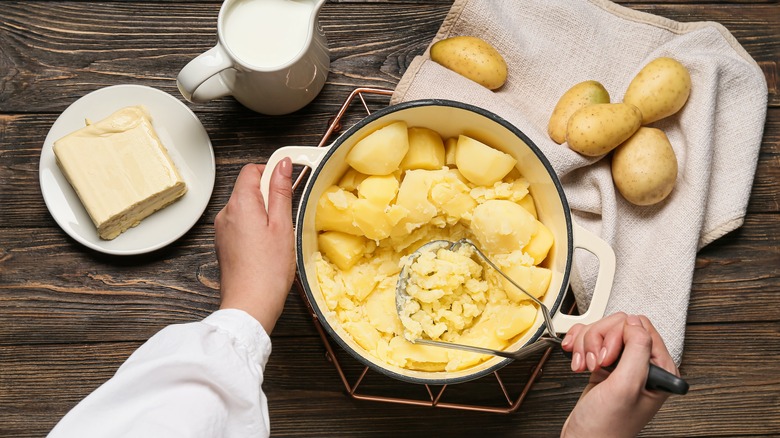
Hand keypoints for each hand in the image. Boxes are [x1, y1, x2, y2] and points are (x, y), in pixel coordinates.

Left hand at [214, 160, 294, 333]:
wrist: (250, 305)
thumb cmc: (268, 270)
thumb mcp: (283, 225)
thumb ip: (281, 191)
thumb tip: (282, 165)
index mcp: (240, 204)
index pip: (251, 170)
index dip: (271, 171)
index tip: (288, 180)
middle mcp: (226, 214)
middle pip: (248, 188)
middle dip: (269, 195)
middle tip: (287, 216)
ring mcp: (223, 230)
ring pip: (246, 207)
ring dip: (263, 212)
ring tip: (278, 235)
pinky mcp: (225, 244)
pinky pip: (241, 224)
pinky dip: (255, 227)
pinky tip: (268, 245)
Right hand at [559, 313, 678, 437]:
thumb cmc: (607, 426)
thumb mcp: (626, 386)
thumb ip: (637, 350)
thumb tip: (635, 322)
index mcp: (660, 368)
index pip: (640, 327)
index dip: (618, 336)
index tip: (607, 358)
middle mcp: (643, 364)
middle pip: (618, 326)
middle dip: (598, 341)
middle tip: (595, 363)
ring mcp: (623, 364)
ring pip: (602, 331)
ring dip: (586, 345)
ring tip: (584, 366)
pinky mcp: (605, 365)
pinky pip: (590, 340)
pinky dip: (579, 346)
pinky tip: (577, 360)